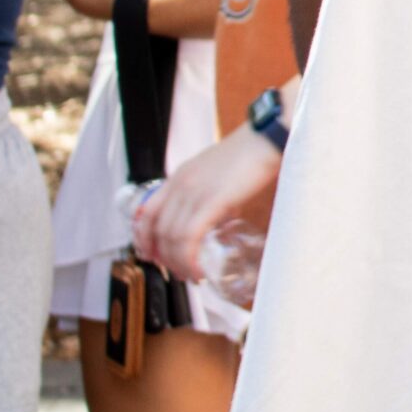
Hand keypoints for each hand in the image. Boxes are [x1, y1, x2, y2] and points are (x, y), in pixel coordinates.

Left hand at [135, 122, 279, 279]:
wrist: (267, 137)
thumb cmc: (251, 153)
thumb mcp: (221, 175)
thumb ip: (214, 197)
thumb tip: (220, 222)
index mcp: (180, 176)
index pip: (147, 211)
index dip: (143, 237)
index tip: (151, 254)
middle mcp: (180, 184)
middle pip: (157, 229)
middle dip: (163, 257)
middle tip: (177, 271)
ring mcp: (193, 191)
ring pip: (171, 237)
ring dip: (178, 262)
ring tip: (191, 274)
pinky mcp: (211, 200)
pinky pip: (189, 237)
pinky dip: (189, 258)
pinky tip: (199, 268)